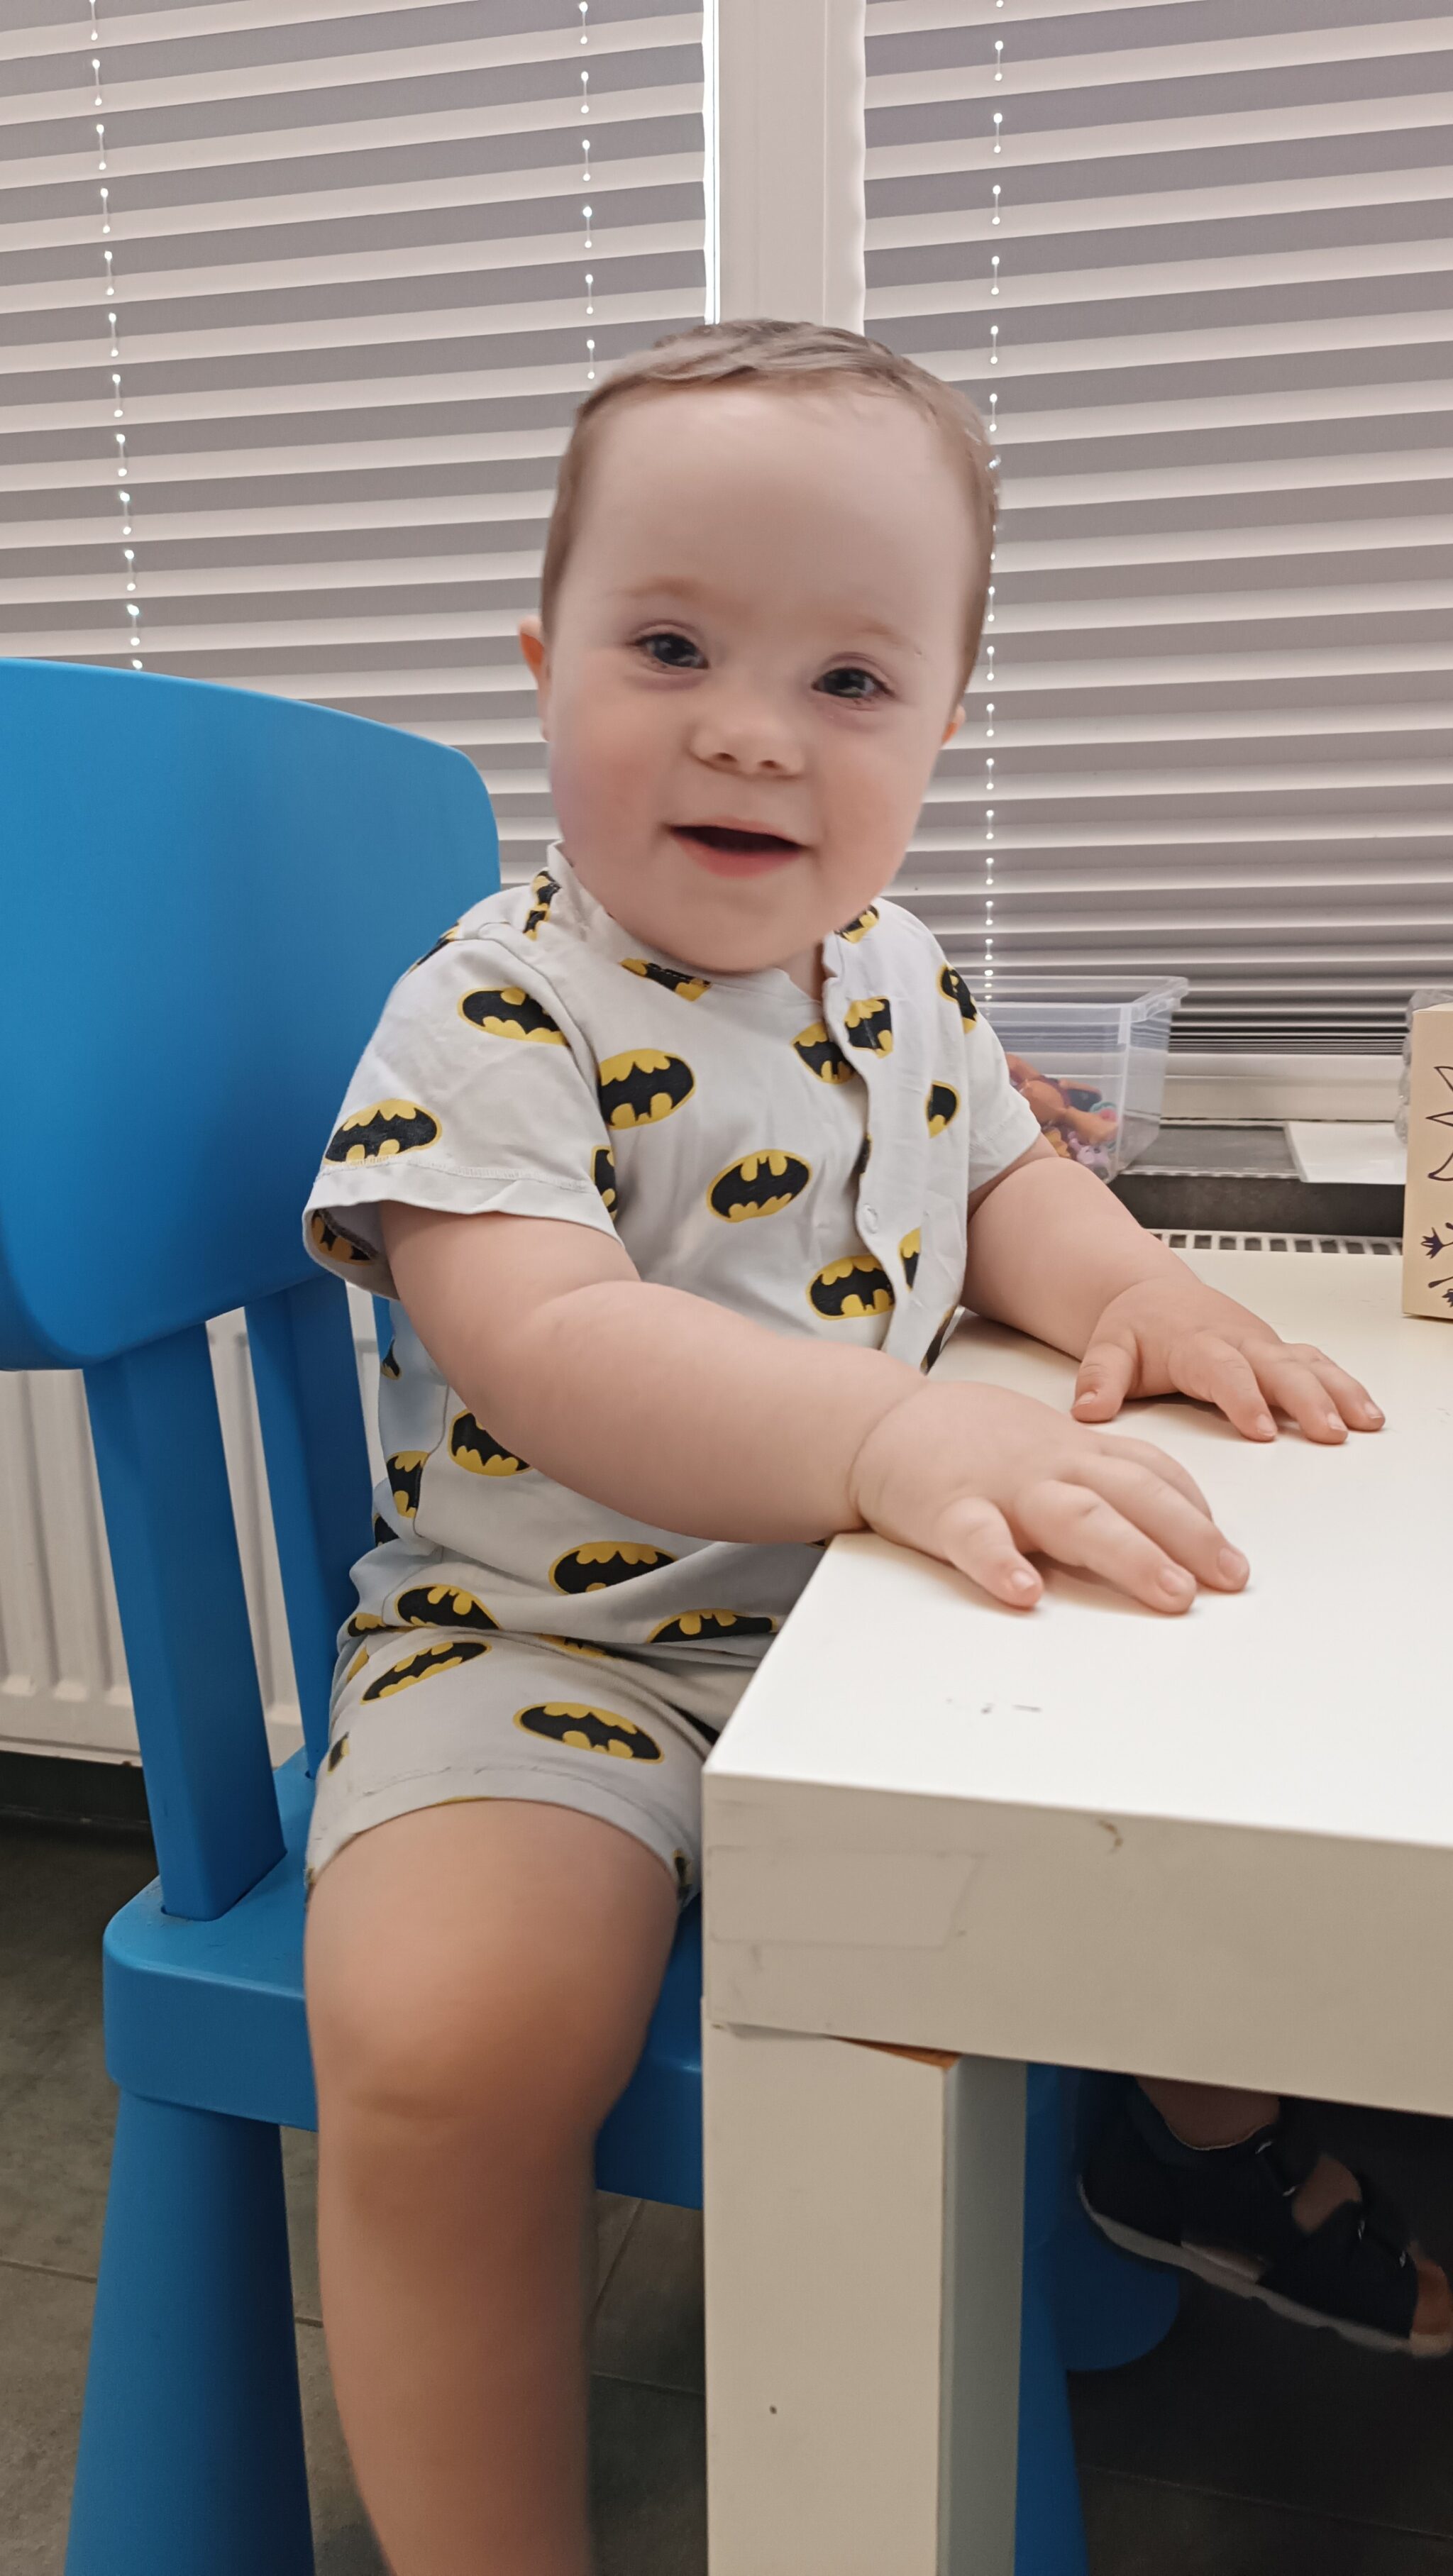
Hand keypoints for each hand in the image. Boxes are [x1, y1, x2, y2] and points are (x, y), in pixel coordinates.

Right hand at [851, 1379, 1248, 1613]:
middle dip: (1189, 1537)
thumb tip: (1172, 1517)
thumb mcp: (1050, 1444)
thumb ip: (1104, 1474)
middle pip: (1134, 1496)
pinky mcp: (948, 1512)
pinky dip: (1002, 1565)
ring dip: (1129, 1554)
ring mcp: (1003, 1488)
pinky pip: (978, 1539)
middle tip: (1230, 1578)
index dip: (1197, 1512)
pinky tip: (1025, 1595)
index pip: (1152, 1473)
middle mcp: (1051, 1467)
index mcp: (1077, 1452)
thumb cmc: (971, 1440)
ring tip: (1170, 1591)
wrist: (882, 1422)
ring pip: (1076, 1518)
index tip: (1230, 1555)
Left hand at [1070, 1276, 1384, 1443]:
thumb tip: (1087, 1412)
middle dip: (1306, 1399)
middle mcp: (1237, 1342)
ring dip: (1338, 1391)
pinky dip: (1345, 1384)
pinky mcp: (1277, 1351)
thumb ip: (1097, 1380)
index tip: (1262, 1428)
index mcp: (1196, 1343)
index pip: (1224, 1372)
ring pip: (1307, 1364)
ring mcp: (1262, 1346)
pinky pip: (1317, 1364)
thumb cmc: (1134, 1326)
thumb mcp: (1107, 1348)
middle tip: (1329, 1431)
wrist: (1150, 1293)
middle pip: (1278, 1368)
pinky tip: (1368, 1413)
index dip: (1244, 1398)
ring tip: (1364, 1423)